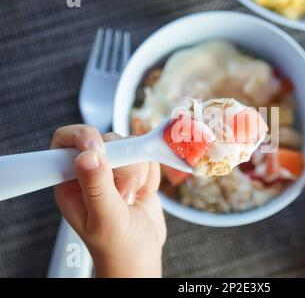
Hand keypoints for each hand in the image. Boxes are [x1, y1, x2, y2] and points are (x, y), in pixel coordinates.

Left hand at [51, 125, 165, 277]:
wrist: (144, 254)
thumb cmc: (119, 247)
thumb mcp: (105, 220)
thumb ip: (97, 187)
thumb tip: (87, 156)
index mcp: (70, 183)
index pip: (66, 142)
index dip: (83, 137)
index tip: (101, 148)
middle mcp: (91, 172)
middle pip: (107, 140)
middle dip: (122, 166)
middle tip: (122, 194)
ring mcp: (115, 170)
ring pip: (131, 146)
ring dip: (139, 173)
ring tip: (131, 198)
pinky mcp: (136, 170)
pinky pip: (147, 157)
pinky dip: (151, 176)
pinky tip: (142, 195)